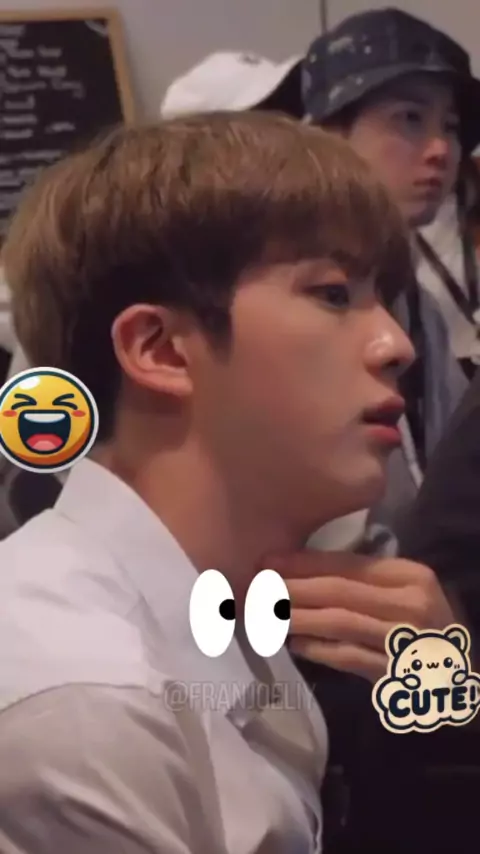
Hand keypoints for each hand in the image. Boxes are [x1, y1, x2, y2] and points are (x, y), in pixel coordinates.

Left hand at [266, 551, 456, 682]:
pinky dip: (319, 650)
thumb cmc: (428, 630)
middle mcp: (410, 604)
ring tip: (269, 614)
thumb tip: (307, 575)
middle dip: (294, 587)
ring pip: (340, 622)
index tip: (269, 560)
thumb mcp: (407, 595)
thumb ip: (369, 584)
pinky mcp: (396, 673)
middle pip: (339, 591)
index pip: (349, 565)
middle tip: (259, 586)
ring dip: (299, 617)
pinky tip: (297, 645)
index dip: (305, 562)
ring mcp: (404, 640)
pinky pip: (349, 657)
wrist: (465, 678)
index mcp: (410, 576)